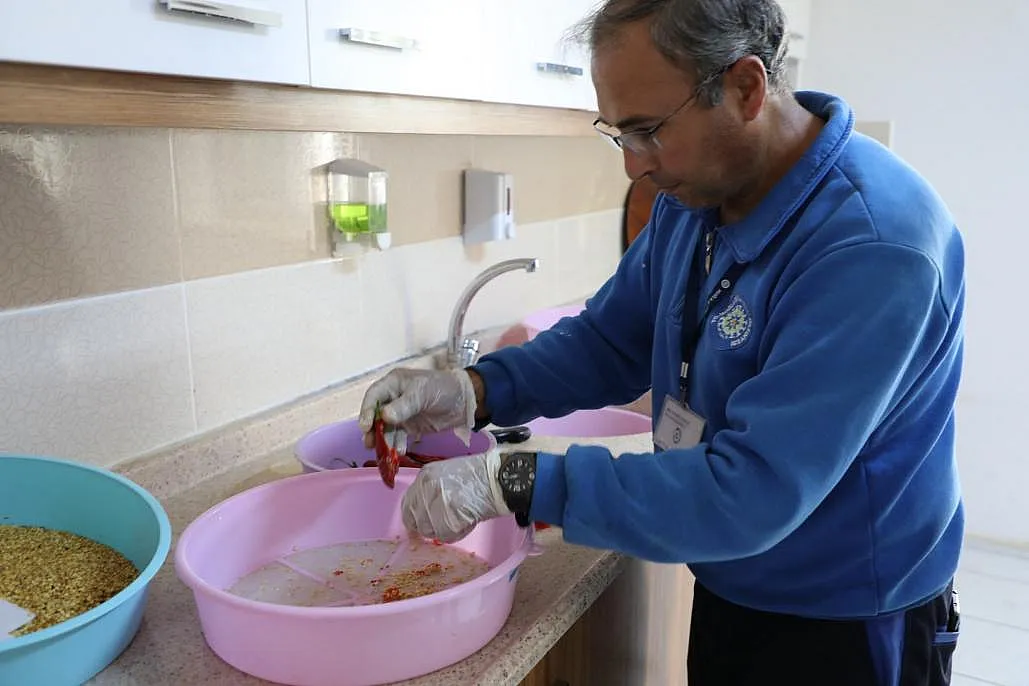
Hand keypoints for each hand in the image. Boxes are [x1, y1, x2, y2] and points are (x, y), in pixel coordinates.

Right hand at [359, 368, 476, 445]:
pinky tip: (399, 451)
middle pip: (376, 414)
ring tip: (383, 452)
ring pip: (386, 428)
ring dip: (383, 440)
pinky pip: (399, 436)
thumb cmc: (443, 388)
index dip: (366, 411)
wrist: (465, 401)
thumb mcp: (423, 393)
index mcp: (394, 384)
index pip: (374, 396)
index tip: (366, 427)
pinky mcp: (410, 426)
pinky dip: (397, 444)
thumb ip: (404, 405)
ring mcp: (402, 413)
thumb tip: (385, 416)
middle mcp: (394, 398)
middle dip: (372, 429)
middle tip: (369, 443)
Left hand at [400, 449, 509, 542]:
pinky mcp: (448, 514)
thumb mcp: (449, 476)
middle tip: (444, 527)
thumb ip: (432, 492)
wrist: (500, 477)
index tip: (420, 527)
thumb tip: (424, 514)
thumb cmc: (481, 477)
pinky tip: (467, 522)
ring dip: (444, 531)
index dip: (413, 519)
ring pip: (429, 530)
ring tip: (461, 520)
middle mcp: (427, 486)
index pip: (407, 504)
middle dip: (428, 527)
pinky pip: (445, 535)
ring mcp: (437, 500)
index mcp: (426, 475)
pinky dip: (456, 534)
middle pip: (415, 519)